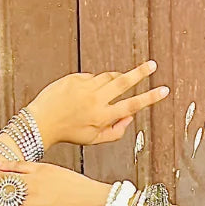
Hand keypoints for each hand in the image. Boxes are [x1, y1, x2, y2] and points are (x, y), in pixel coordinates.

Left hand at [28, 60, 169, 147]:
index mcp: (102, 117)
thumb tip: (130, 117)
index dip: (150, 97)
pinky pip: (91, 77)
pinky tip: (83, 94)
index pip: (132, 105)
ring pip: (108, 77)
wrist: (41, 122)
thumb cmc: (68, 132)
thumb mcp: (93, 140)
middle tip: (152, 65)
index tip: (163, 90)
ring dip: (115, 80)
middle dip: (140, 73)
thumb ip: (115, 131)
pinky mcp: (75, 78)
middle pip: (123, 82)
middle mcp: (95, 100)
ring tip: (113, 86)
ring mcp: (85, 87)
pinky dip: (93, 84)